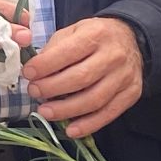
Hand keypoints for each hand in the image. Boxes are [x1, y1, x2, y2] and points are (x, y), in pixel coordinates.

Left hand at [23, 15, 143, 138]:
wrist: (131, 40)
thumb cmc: (95, 37)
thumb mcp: (74, 31)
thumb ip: (54, 48)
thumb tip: (35, 71)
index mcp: (96, 35)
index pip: (69, 52)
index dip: (46, 65)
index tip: (28, 73)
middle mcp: (113, 55)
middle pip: (81, 78)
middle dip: (52, 88)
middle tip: (34, 92)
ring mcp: (124, 76)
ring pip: (94, 99)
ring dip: (66, 110)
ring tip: (45, 112)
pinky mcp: (131, 94)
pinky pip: (108, 113)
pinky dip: (88, 125)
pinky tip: (70, 130)